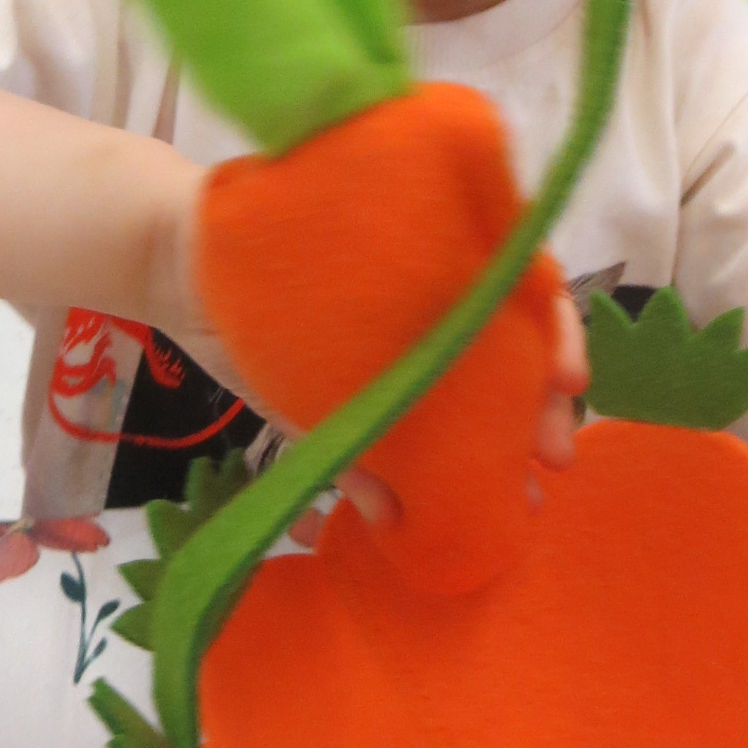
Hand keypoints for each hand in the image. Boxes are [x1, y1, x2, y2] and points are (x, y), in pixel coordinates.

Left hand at [151, 166, 588, 523]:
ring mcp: (389, 357)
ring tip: (524, 498)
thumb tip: (411, 431)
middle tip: (556, 456)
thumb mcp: (326, 274)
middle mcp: (425, 307)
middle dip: (538, 405)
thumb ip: (371, 339)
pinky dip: (407, 480)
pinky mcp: (343, 399)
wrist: (179, 261)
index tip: (569, 379)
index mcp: (437, 253)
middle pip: (506, 352)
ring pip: (461, 403)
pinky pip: (386, 443)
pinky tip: (423, 513)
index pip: (522, 283)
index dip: (557, 331)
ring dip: (496, 450)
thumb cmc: (264, 234)